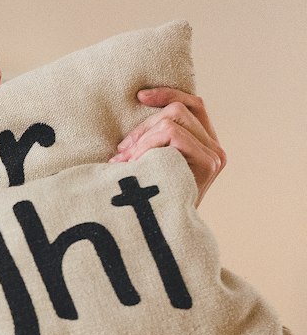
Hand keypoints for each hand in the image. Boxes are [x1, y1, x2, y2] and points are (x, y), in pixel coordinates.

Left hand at [110, 89, 224, 203]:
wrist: (161, 240)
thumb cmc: (149, 204)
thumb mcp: (150, 167)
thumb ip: (154, 143)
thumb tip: (133, 111)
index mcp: (205, 144)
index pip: (192, 104)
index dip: (167, 94)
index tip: (139, 96)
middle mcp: (215, 148)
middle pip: (178, 110)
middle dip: (142, 128)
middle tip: (119, 154)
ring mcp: (214, 155)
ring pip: (172, 120)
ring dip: (142, 139)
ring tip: (123, 163)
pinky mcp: (209, 162)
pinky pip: (174, 135)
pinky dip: (148, 145)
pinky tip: (134, 165)